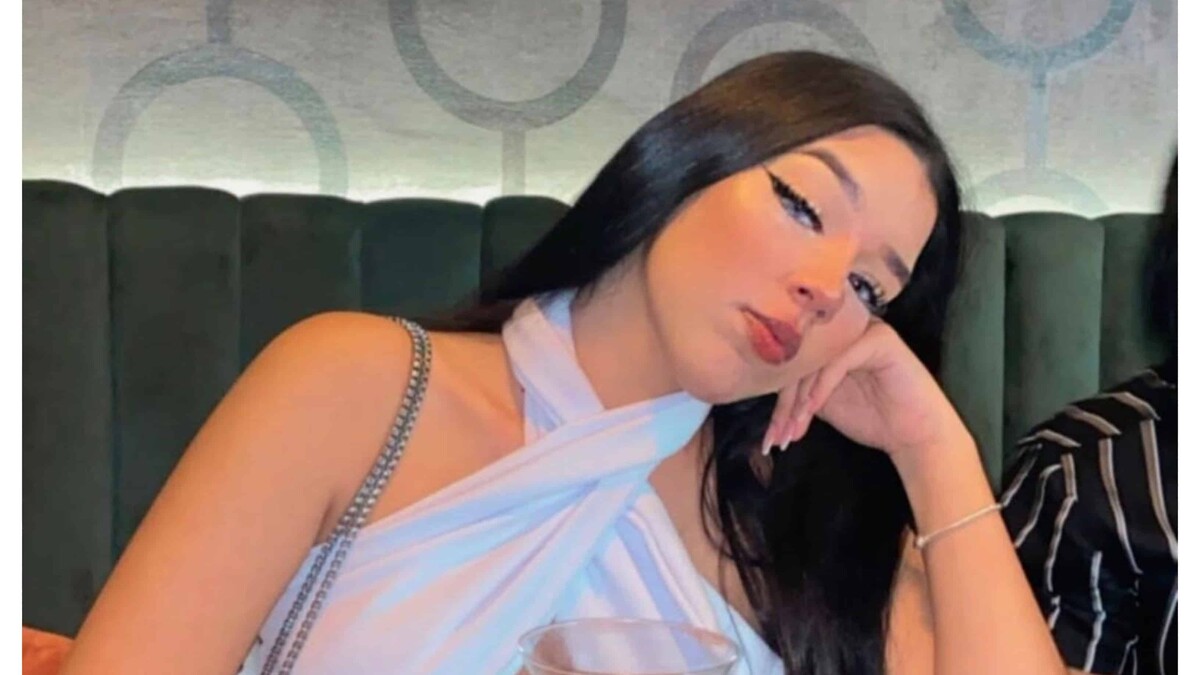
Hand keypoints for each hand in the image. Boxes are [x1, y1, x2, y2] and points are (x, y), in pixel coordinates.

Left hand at [764, 321, 970, 462]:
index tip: (769, 438)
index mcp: (827, 344)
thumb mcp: (820, 405)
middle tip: (776, 438)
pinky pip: (839, 361)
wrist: (914, 434)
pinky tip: (811, 411)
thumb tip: (757, 392)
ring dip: (799, 401)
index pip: (792, 365)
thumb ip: (796, 392)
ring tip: (792, 431)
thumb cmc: (871, 418)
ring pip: (816, 361)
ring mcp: (862, 331)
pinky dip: (821, 388)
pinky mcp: (879, 338)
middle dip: (784, 405)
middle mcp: (843, 331)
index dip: (777, 402)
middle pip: (800, 361)